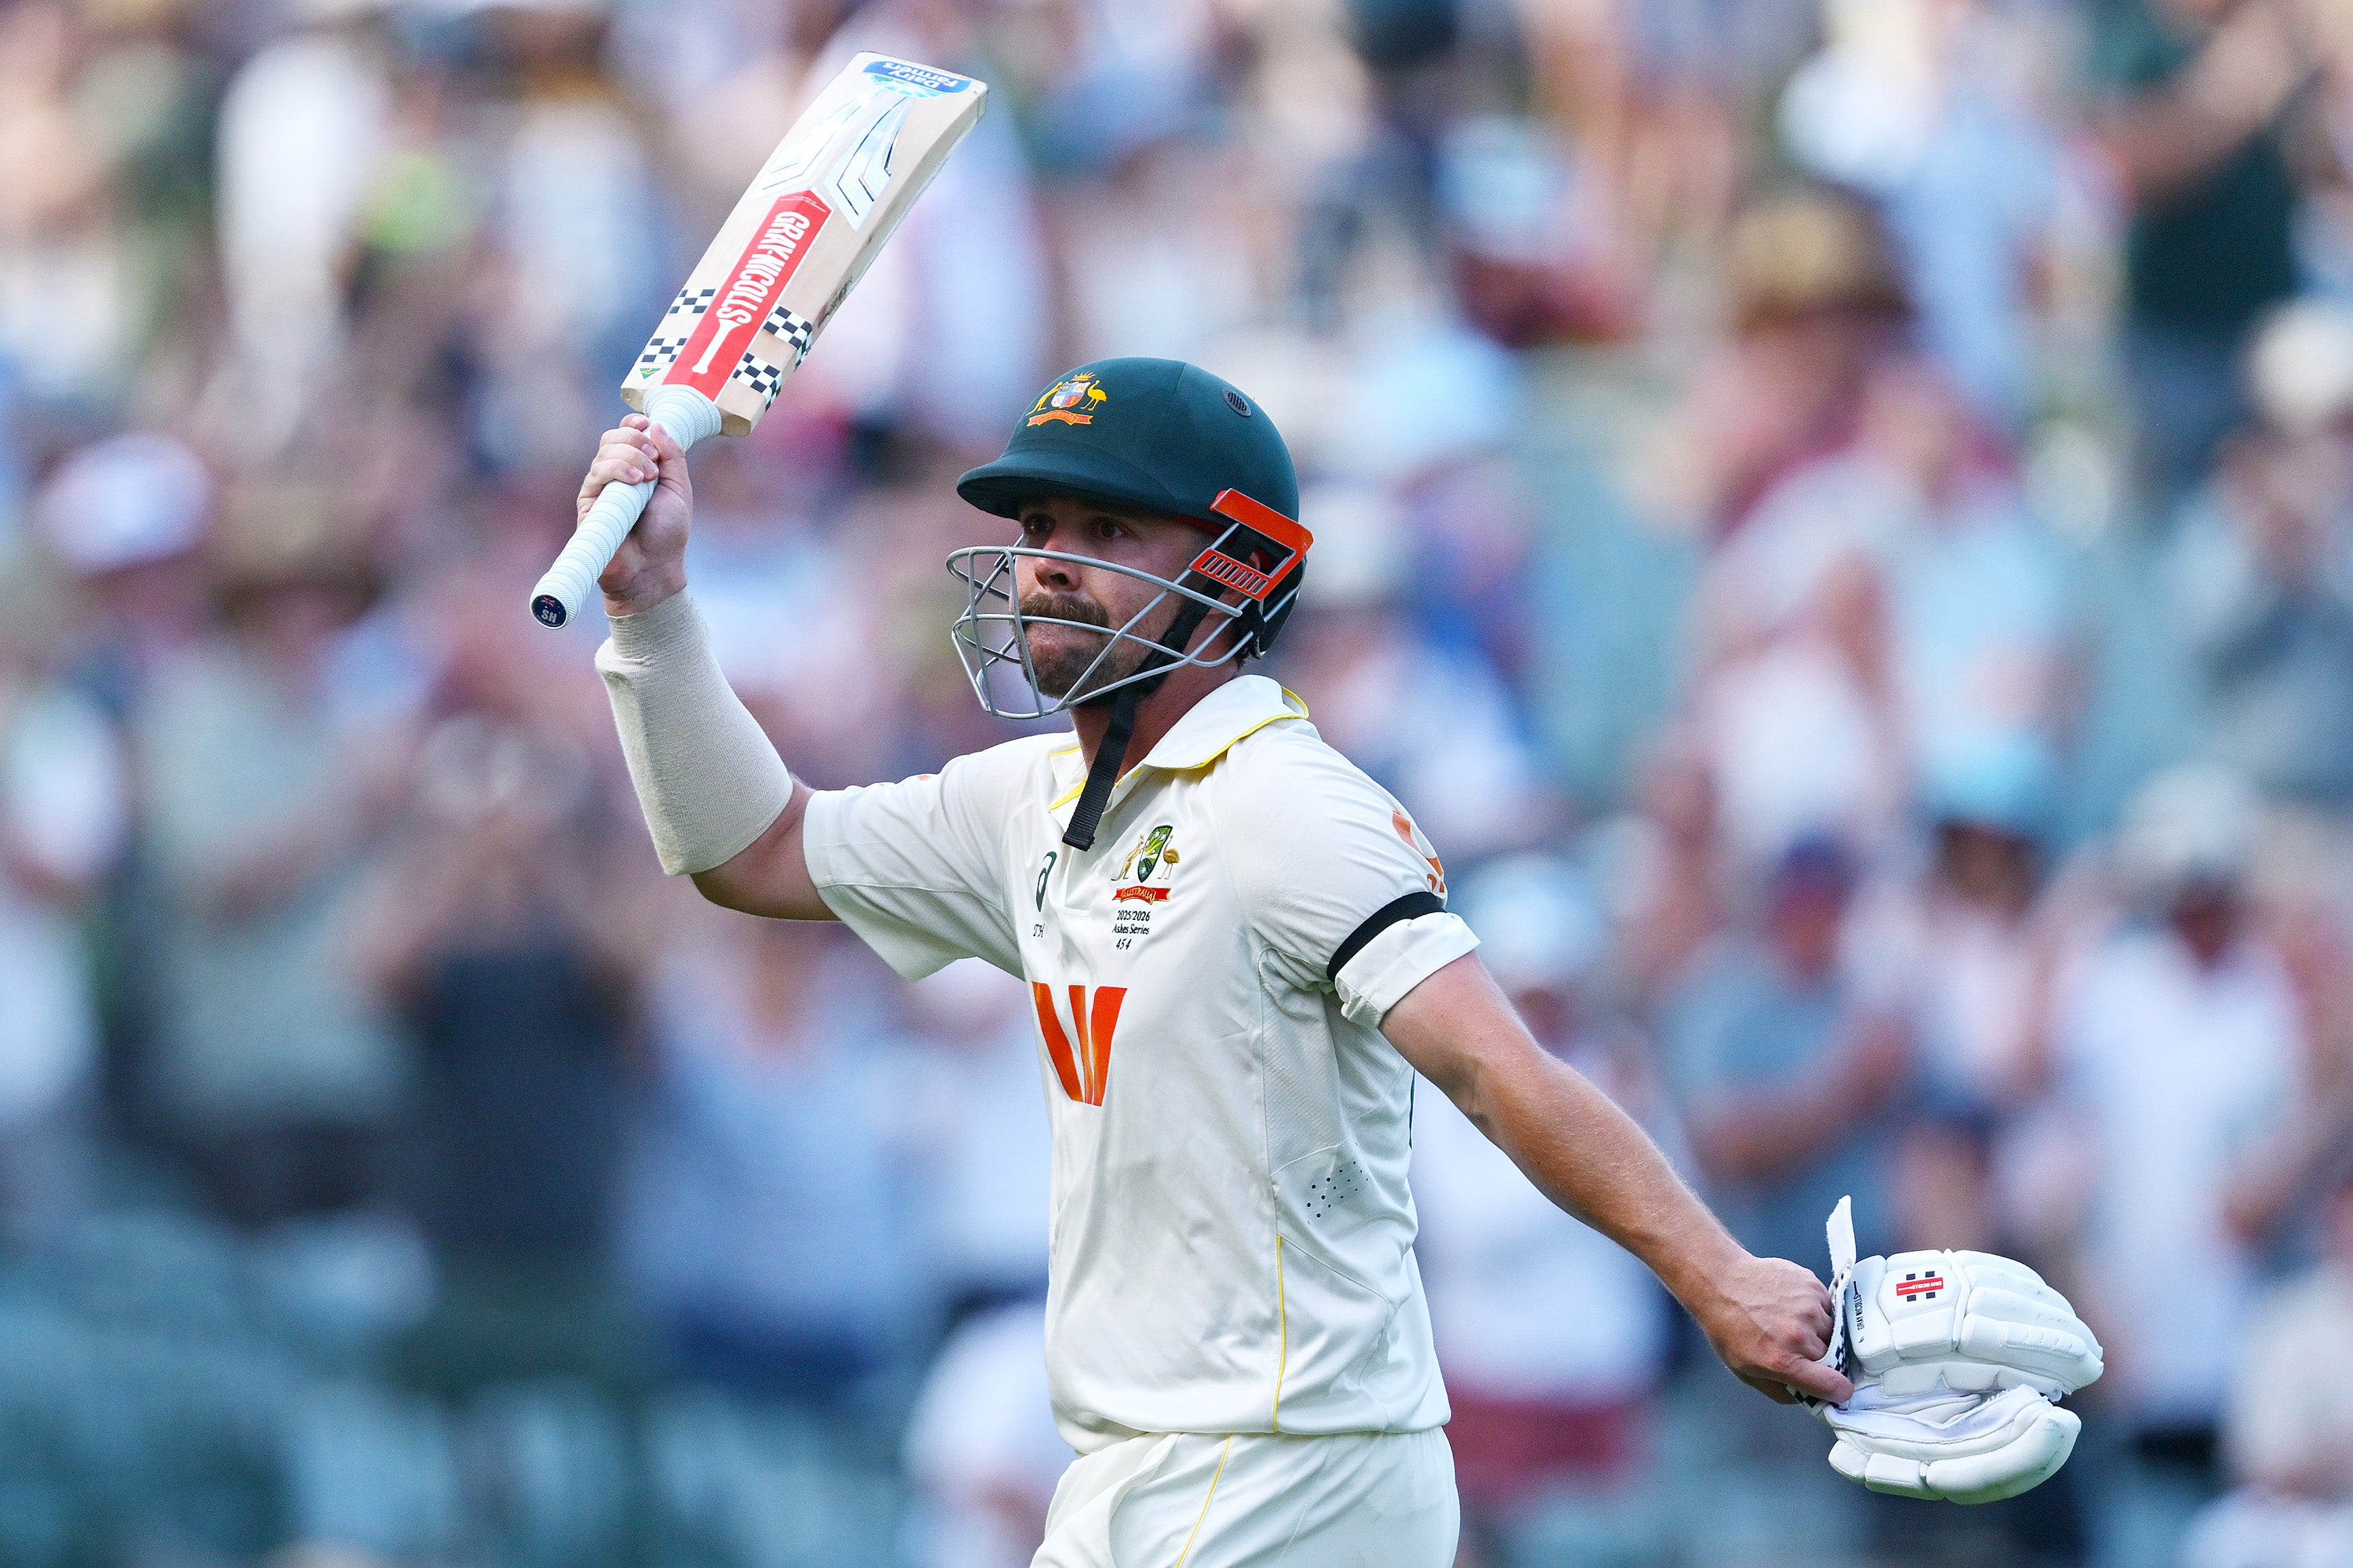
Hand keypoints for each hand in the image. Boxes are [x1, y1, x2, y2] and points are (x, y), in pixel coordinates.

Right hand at [581, 413, 693, 616]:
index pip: (626, 433)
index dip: (633, 424)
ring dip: (630, 455)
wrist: (653, 568)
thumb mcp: (679, 489)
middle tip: (654, 460)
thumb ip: (673, 456)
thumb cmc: (667, 533)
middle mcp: (614, 474)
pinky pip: (597, 474)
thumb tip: (657, 425)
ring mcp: (600, 488)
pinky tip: (635, 481)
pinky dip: (617, 469)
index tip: (647, 425)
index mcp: (636, 467)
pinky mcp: (589, 503)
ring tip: (649, 477)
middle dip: (634, 439)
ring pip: (604, 452)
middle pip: (612, 437)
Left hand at [1691, 1251, 1852, 1405]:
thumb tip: (1811, 1398)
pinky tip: (1791, 1305)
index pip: (1833, 1384)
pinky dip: (1815, 1309)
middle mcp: (1799, 1335)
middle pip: (1834, 1357)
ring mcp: (1808, 1307)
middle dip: (1821, 1358)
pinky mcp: (1811, 1284)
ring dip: (1818, 1332)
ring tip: (1791, 1323)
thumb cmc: (1727, 1328)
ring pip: (1832, 1330)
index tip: (1837, 1389)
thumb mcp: (1745, 1372)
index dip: (1838, 1390)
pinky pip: (1827, 1306)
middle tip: (1797, 1348)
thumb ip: (1782, 1392)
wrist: (1718, 1282)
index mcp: (1782, 1361)